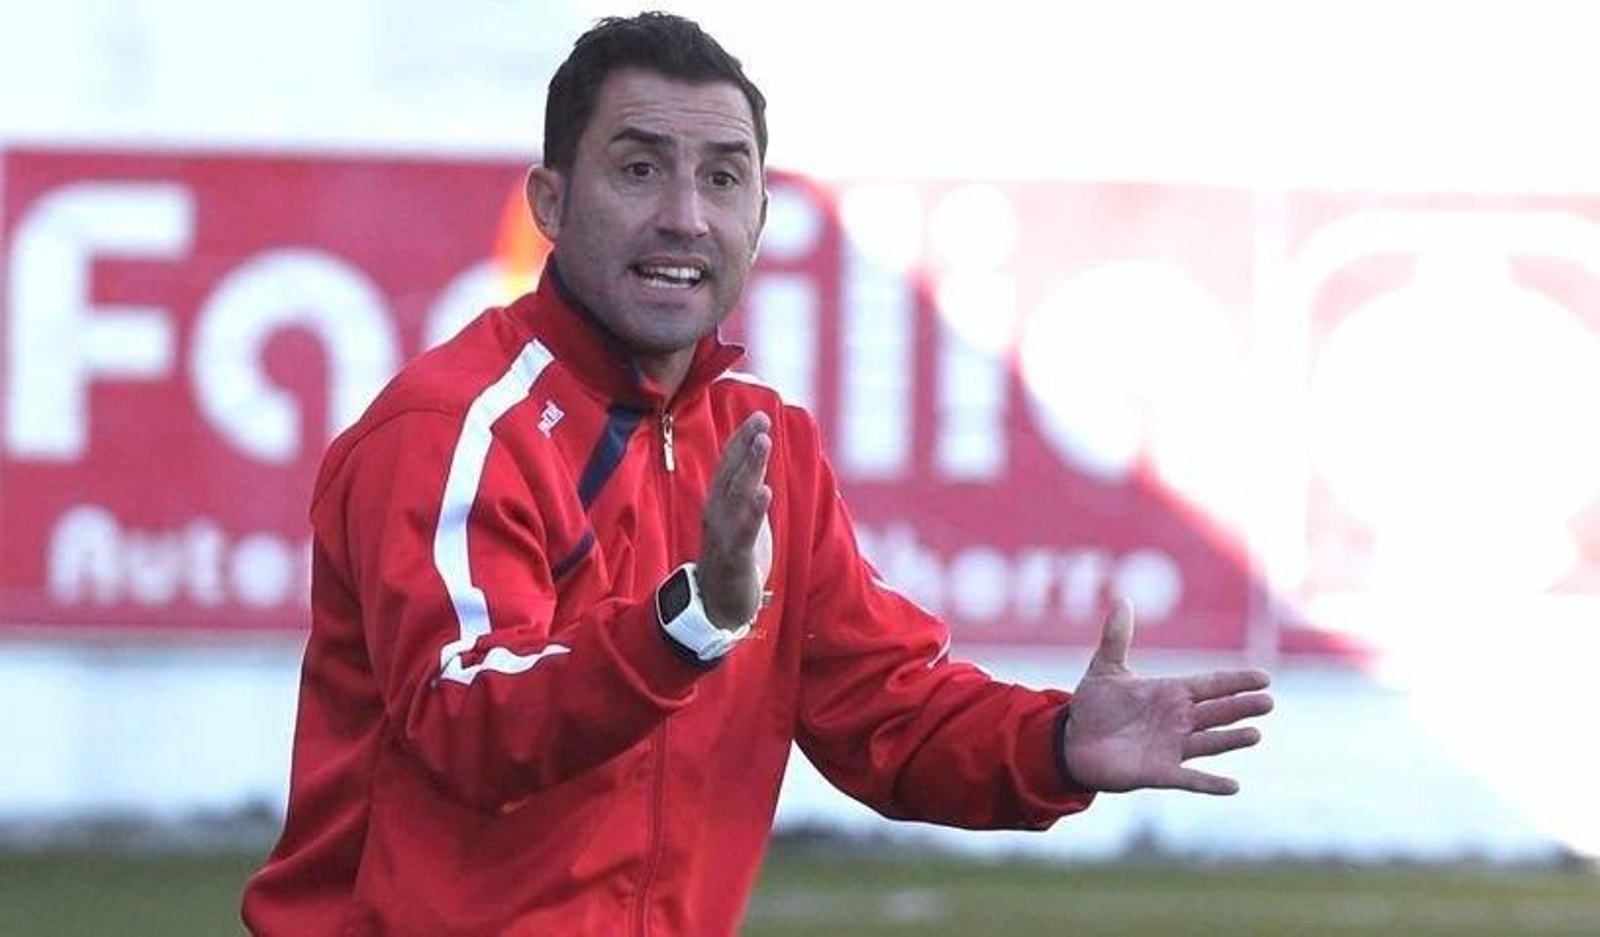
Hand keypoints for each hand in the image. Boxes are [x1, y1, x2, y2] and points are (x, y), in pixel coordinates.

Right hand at [697, 412, 771, 629]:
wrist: (715, 603)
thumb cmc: (731, 555)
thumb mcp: (739, 516)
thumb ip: (746, 488)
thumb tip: (759, 459)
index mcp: (718, 501)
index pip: (728, 464)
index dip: (741, 439)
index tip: (758, 416)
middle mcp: (716, 512)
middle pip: (731, 472)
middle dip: (746, 444)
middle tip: (761, 420)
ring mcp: (723, 533)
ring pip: (736, 494)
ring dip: (750, 467)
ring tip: (763, 443)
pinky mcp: (734, 556)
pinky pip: (744, 530)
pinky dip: (754, 510)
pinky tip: (765, 492)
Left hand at [1062, 599, 1272, 794]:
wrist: (1073, 742)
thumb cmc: (1094, 705)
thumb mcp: (1105, 668)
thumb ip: (1117, 637)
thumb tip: (1122, 599)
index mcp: (1170, 693)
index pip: (1209, 685)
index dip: (1234, 682)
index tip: (1263, 678)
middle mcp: (1177, 720)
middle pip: (1217, 712)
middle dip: (1241, 707)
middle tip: (1268, 702)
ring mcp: (1171, 748)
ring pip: (1209, 742)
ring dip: (1231, 739)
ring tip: (1255, 734)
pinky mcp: (1159, 773)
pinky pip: (1190, 779)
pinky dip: (1210, 784)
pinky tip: (1233, 786)